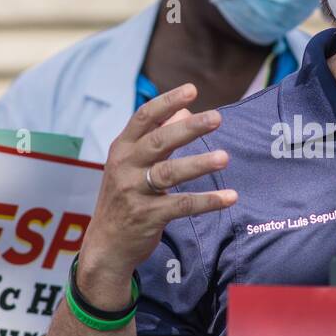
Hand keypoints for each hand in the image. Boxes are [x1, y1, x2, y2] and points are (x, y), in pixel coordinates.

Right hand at [77, 84, 235, 303]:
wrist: (106, 245)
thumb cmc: (125, 197)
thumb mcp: (133, 164)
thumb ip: (158, 137)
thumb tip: (186, 111)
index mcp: (122, 148)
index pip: (144, 118)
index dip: (167, 102)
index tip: (192, 90)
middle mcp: (125, 166)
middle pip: (159, 142)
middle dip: (189, 129)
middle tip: (217, 118)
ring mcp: (134, 192)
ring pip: (169, 173)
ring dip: (199, 164)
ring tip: (225, 157)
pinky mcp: (147, 217)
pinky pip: (181, 205)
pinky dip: (207, 201)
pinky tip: (230, 197)